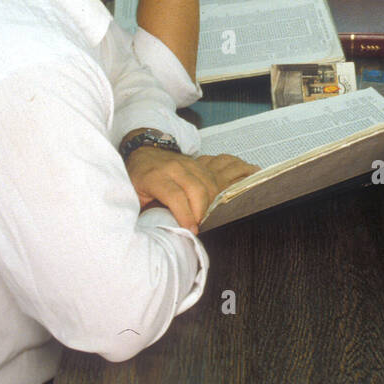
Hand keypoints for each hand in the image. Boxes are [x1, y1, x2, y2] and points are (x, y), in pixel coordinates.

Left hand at [125, 147, 253, 232]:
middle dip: (202, 210)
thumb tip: (160, 231)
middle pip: (198, 188)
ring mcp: (190, 163)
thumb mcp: (135, 197)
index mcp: (156, 177)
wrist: (142, 152)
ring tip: (225, 211)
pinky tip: (249, 173)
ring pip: (211, 179)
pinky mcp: (200, 163)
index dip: (185, 215)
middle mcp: (176, 167)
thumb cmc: (137, 179)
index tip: (191, 231)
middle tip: (201, 225)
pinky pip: (222, 165)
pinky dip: (236, 172)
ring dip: (218, 198)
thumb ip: (147, 212)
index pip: (175, 196)